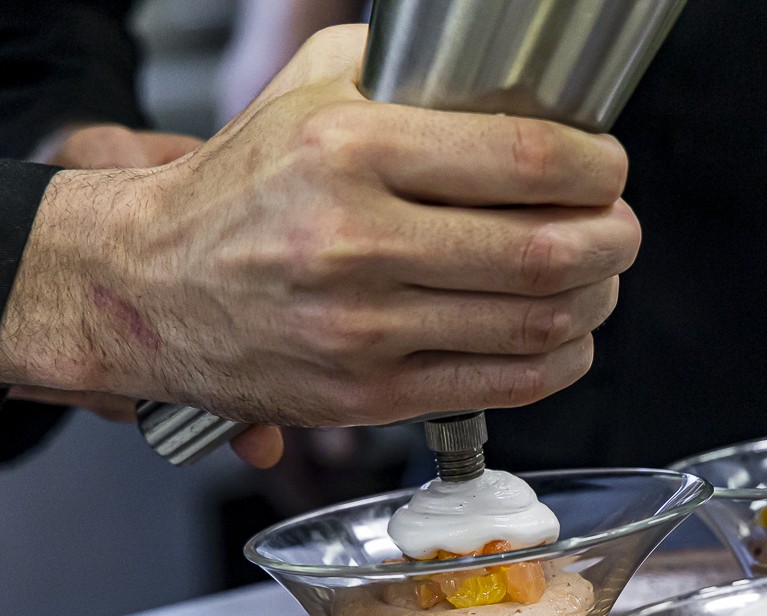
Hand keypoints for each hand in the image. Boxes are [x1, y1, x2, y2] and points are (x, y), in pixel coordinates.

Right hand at [0, 25, 637, 447]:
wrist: (147, 285)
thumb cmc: (235, 188)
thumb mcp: (306, 91)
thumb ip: (404, 68)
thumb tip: (509, 76)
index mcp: (350, 150)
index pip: (525, 162)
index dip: (596, 168)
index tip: (605, 169)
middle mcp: (356, 242)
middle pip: (546, 251)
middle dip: (613, 240)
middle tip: (618, 228)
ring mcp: (362, 330)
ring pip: (534, 325)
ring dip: (593, 302)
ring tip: (595, 279)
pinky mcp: (365, 395)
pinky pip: (499, 384)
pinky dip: (556, 362)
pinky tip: (562, 337)